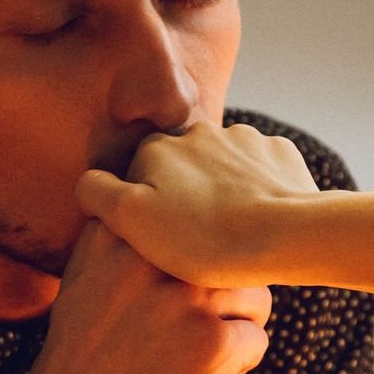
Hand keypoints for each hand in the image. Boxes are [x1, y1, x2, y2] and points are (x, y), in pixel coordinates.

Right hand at [0, 221, 270, 373]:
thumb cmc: (77, 373)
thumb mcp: (85, 289)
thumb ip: (129, 253)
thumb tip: (200, 236)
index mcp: (112, 235)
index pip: (188, 220)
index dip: (190, 259)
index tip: (164, 296)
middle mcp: (148, 257)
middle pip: (226, 254)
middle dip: (222, 295)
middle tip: (188, 335)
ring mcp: (181, 299)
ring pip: (253, 294)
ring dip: (235, 328)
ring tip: (196, 359)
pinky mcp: (209, 346)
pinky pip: (256, 338)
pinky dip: (238, 366)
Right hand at [76, 122, 321, 287]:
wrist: (285, 236)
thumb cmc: (203, 237)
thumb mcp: (130, 221)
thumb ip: (98, 194)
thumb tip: (88, 181)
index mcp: (159, 147)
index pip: (138, 176)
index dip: (145, 210)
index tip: (161, 240)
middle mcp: (200, 132)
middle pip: (182, 170)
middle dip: (186, 198)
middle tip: (197, 241)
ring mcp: (245, 140)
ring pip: (223, 171)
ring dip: (224, 195)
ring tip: (233, 236)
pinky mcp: (281, 155)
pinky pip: (262, 174)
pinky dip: (259, 194)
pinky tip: (261, 223)